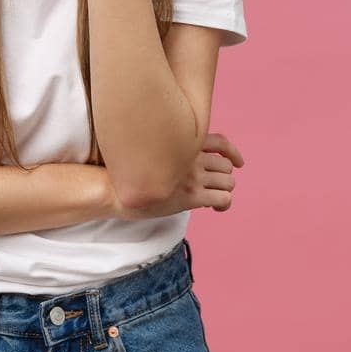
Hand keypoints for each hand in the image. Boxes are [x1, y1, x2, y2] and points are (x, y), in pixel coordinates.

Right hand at [109, 132, 245, 220]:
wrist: (113, 188)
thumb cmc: (126, 172)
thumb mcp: (150, 152)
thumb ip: (169, 150)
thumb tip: (178, 156)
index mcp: (183, 144)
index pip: (220, 142)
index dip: (233, 153)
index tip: (238, 162)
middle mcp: (191, 157)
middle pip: (226, 166)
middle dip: (224, 177)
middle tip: (214, 188)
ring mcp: (192, 177)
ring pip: (228, 182)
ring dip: (224, 191)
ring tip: (214, 200)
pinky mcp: (191, 197)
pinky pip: (223, 199)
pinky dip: (224, 204)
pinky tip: (215, 209)